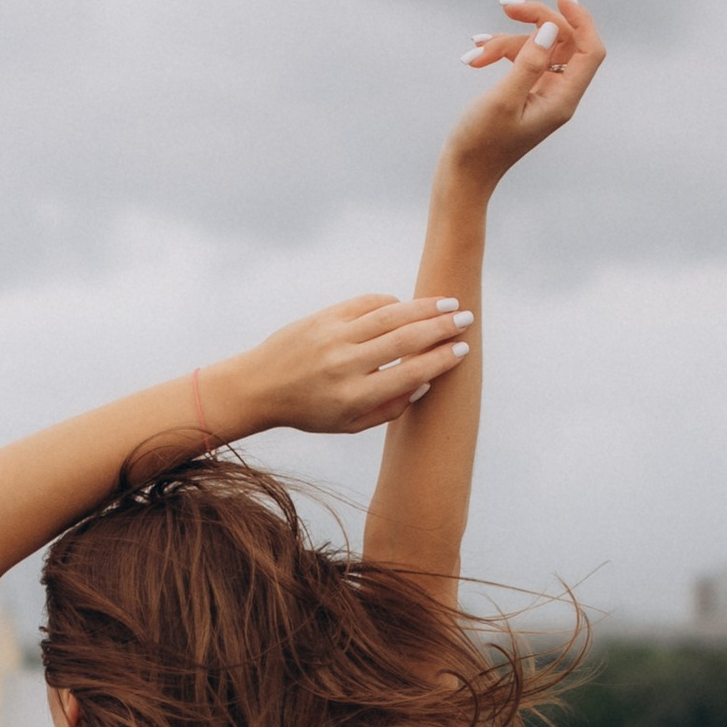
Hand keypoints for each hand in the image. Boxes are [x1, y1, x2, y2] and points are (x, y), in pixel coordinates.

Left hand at [216, 292, 472, 440]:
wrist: (258, 386)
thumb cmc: (310, 410)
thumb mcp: (349, 424)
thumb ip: (390, 409)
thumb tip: (426, 382)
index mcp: (353, 396)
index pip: (408, 373)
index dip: (440, 360)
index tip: (462, 351)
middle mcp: (345, 364)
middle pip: (404, 339)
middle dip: (440, 328)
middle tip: (467, 319)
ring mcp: (333, 337)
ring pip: (388, 315)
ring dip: (423, 307)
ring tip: (449, 304)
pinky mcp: (323, 317)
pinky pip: (365, 304)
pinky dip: (390, 302)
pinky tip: (408, 305)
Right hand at [447, 0, 606, 183]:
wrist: (462, 175)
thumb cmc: (480, 144)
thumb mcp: (503, 99)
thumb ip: (529, 62)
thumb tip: (551, 28)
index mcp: (563, 99)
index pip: (589, 50)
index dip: (580, 19)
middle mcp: (559, 95)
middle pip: (562, 42)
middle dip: (534, 21)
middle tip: (505, 6)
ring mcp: (542, 95)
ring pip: (535, 49)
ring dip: (506, 42)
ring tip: (475, 51)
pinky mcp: (524, 94)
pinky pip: (521, 61)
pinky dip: (500, 54)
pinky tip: (475, 56)